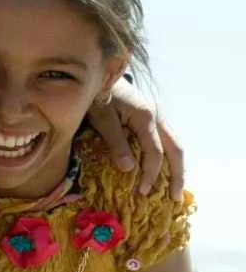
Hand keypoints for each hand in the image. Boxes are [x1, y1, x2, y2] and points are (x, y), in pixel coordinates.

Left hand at [87, 81, 183, 197]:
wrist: (95, 73)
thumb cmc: (95, 94)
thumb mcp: (101, 118)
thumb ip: (115, 142)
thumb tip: (129, 168)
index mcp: (145, 117)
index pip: (154, 153)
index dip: (150, 174)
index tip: (142, 192)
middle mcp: (155, 115)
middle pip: (175, 148)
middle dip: (176, 174)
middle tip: (174, 197)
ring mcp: (154, 114)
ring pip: (173, 143)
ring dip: (176, 165)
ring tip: (174, 187)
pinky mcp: (148, 116)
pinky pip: (165, 138)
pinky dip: (167, 155)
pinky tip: (165, 168)